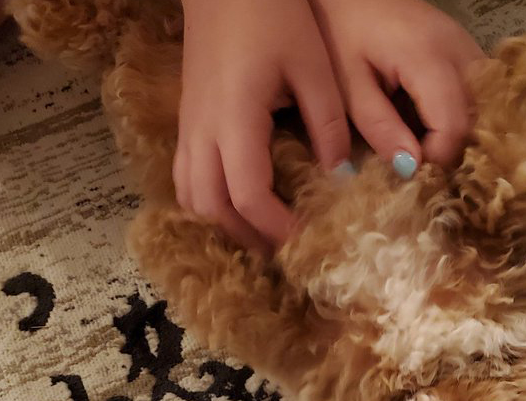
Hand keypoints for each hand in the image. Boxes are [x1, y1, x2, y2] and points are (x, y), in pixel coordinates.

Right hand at [175, 0, 349, 246]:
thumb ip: (328, 123)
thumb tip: (339, 175)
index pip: (249, 196)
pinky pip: (186, 174)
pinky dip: (208, 200)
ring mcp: (189, 123)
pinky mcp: (188, 116)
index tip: (307, 238)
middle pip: (211, 207)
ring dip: (223, 222)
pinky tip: (236, 204)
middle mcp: (202, 129)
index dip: (276, 226)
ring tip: (260, 236)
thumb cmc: (273, 14)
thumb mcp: (313, 67)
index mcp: (235, 120)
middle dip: (246, 236)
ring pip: (191, 194)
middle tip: (282, 251)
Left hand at [310, 0, 483, 174]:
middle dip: (450, 148)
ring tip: (423, 139)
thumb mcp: (348, 86)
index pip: (454, 125)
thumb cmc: (339, 34)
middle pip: (476, 119)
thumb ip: (379, 127)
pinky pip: (479, 93)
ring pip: (483, 108)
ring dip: (458, 132)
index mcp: (427, 57)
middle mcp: (459, 49)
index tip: (409, 168)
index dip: (436, 157)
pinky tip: (432, 120)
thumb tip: (410, 168)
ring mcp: (468, 46)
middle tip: (416, 158)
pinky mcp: (468, 48)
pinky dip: (461, 114)